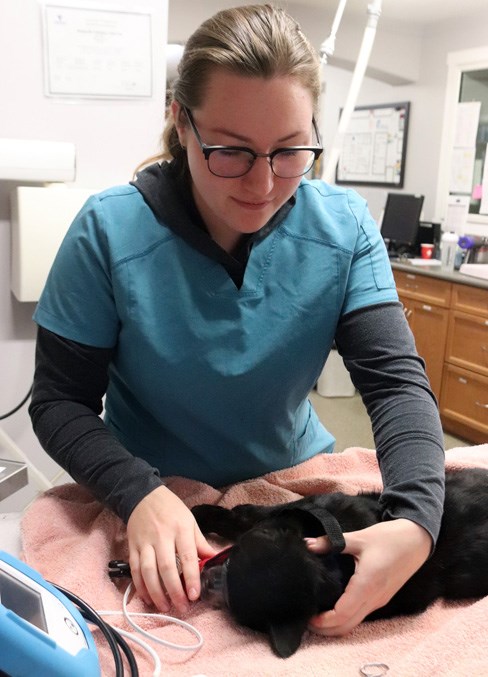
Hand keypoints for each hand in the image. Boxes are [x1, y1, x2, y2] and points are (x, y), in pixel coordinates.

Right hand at [126, 485, 216, 613]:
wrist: (143, 496)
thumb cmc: (171, 510)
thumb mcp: (190, 521)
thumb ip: (200, 542)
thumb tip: (215, 559)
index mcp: (180, 529)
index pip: (187, 557)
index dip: (191, 578)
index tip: (194, 595)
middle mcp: (162, 537)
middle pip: (166, 568)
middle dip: (174, 591)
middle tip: (182, 607)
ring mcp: (145, 543)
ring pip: (148, 572)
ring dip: (156, 593)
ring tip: (165, 607)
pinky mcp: (132, 547)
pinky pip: (135, 570)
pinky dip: (140, 587)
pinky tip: (148, 598)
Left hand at [307, 519, 431, 635]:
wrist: (417, 540)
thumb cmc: (390, 537)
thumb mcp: (360, 537)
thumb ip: (332, 542)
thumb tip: (308, 544)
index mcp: (367, 584)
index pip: (343, 614)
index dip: (324, 621)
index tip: (308, 616)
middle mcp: (374, 598)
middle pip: (348, 625)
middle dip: (327, 628)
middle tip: (307, 620)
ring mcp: (379, 600)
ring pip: (355, 622)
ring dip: (336, 625)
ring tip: (317, 615)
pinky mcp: (382, 597)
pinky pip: (362, 615)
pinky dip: (346, 618)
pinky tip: (334, 607)